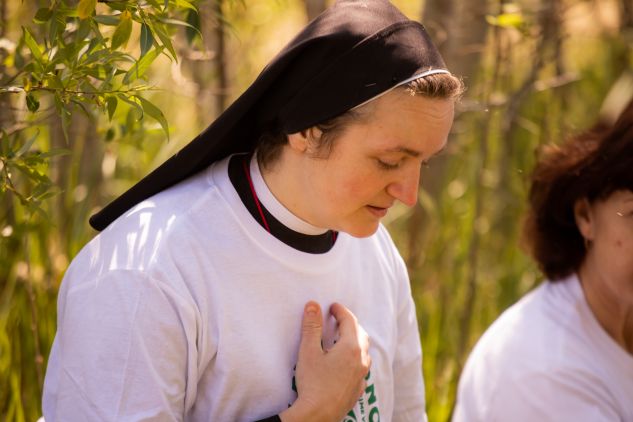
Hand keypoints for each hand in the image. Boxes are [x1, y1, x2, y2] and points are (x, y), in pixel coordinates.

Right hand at [279, 301, 370, 421]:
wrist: (318, 415)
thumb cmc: (313, 383)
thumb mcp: (309, 351)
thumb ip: (311, 326)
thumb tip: (313, 305)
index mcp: (351, 347)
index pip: (350, 321)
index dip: (341, 310)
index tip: (333, 306)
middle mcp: (361, 360)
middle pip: (361, 334)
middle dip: (350, 323)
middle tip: (337, 318)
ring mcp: (361, 376)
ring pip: (364, 351)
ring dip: (355, 341)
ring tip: (341, 339)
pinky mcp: (358, 389)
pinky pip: (361, 368)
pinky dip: (355, 358)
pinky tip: (345, 363)